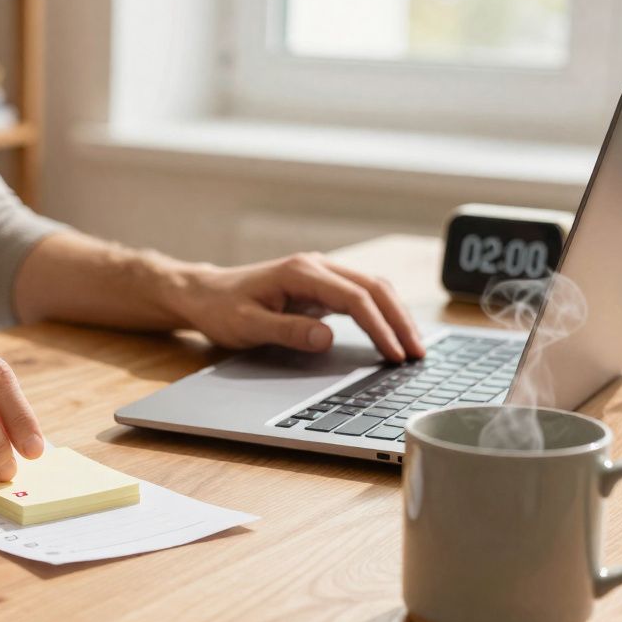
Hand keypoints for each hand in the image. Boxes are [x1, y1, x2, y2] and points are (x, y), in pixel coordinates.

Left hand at [168, 252, 425, 361]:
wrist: (204, 293)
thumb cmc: (221, 309)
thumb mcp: (247, 326)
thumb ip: (287, 331)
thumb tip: (328, 338)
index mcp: (301, 272)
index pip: (355, 299)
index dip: (379, 327)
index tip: (395, 354)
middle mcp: (316, 266)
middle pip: (374, 288)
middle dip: (399, 321)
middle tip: (418, 355)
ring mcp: (320, 273)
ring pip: (372, 288)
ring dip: (395, 315)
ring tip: (413, 347)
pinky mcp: (320, 285)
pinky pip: (360, 295)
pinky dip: (381, 312)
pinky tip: (392, 333)